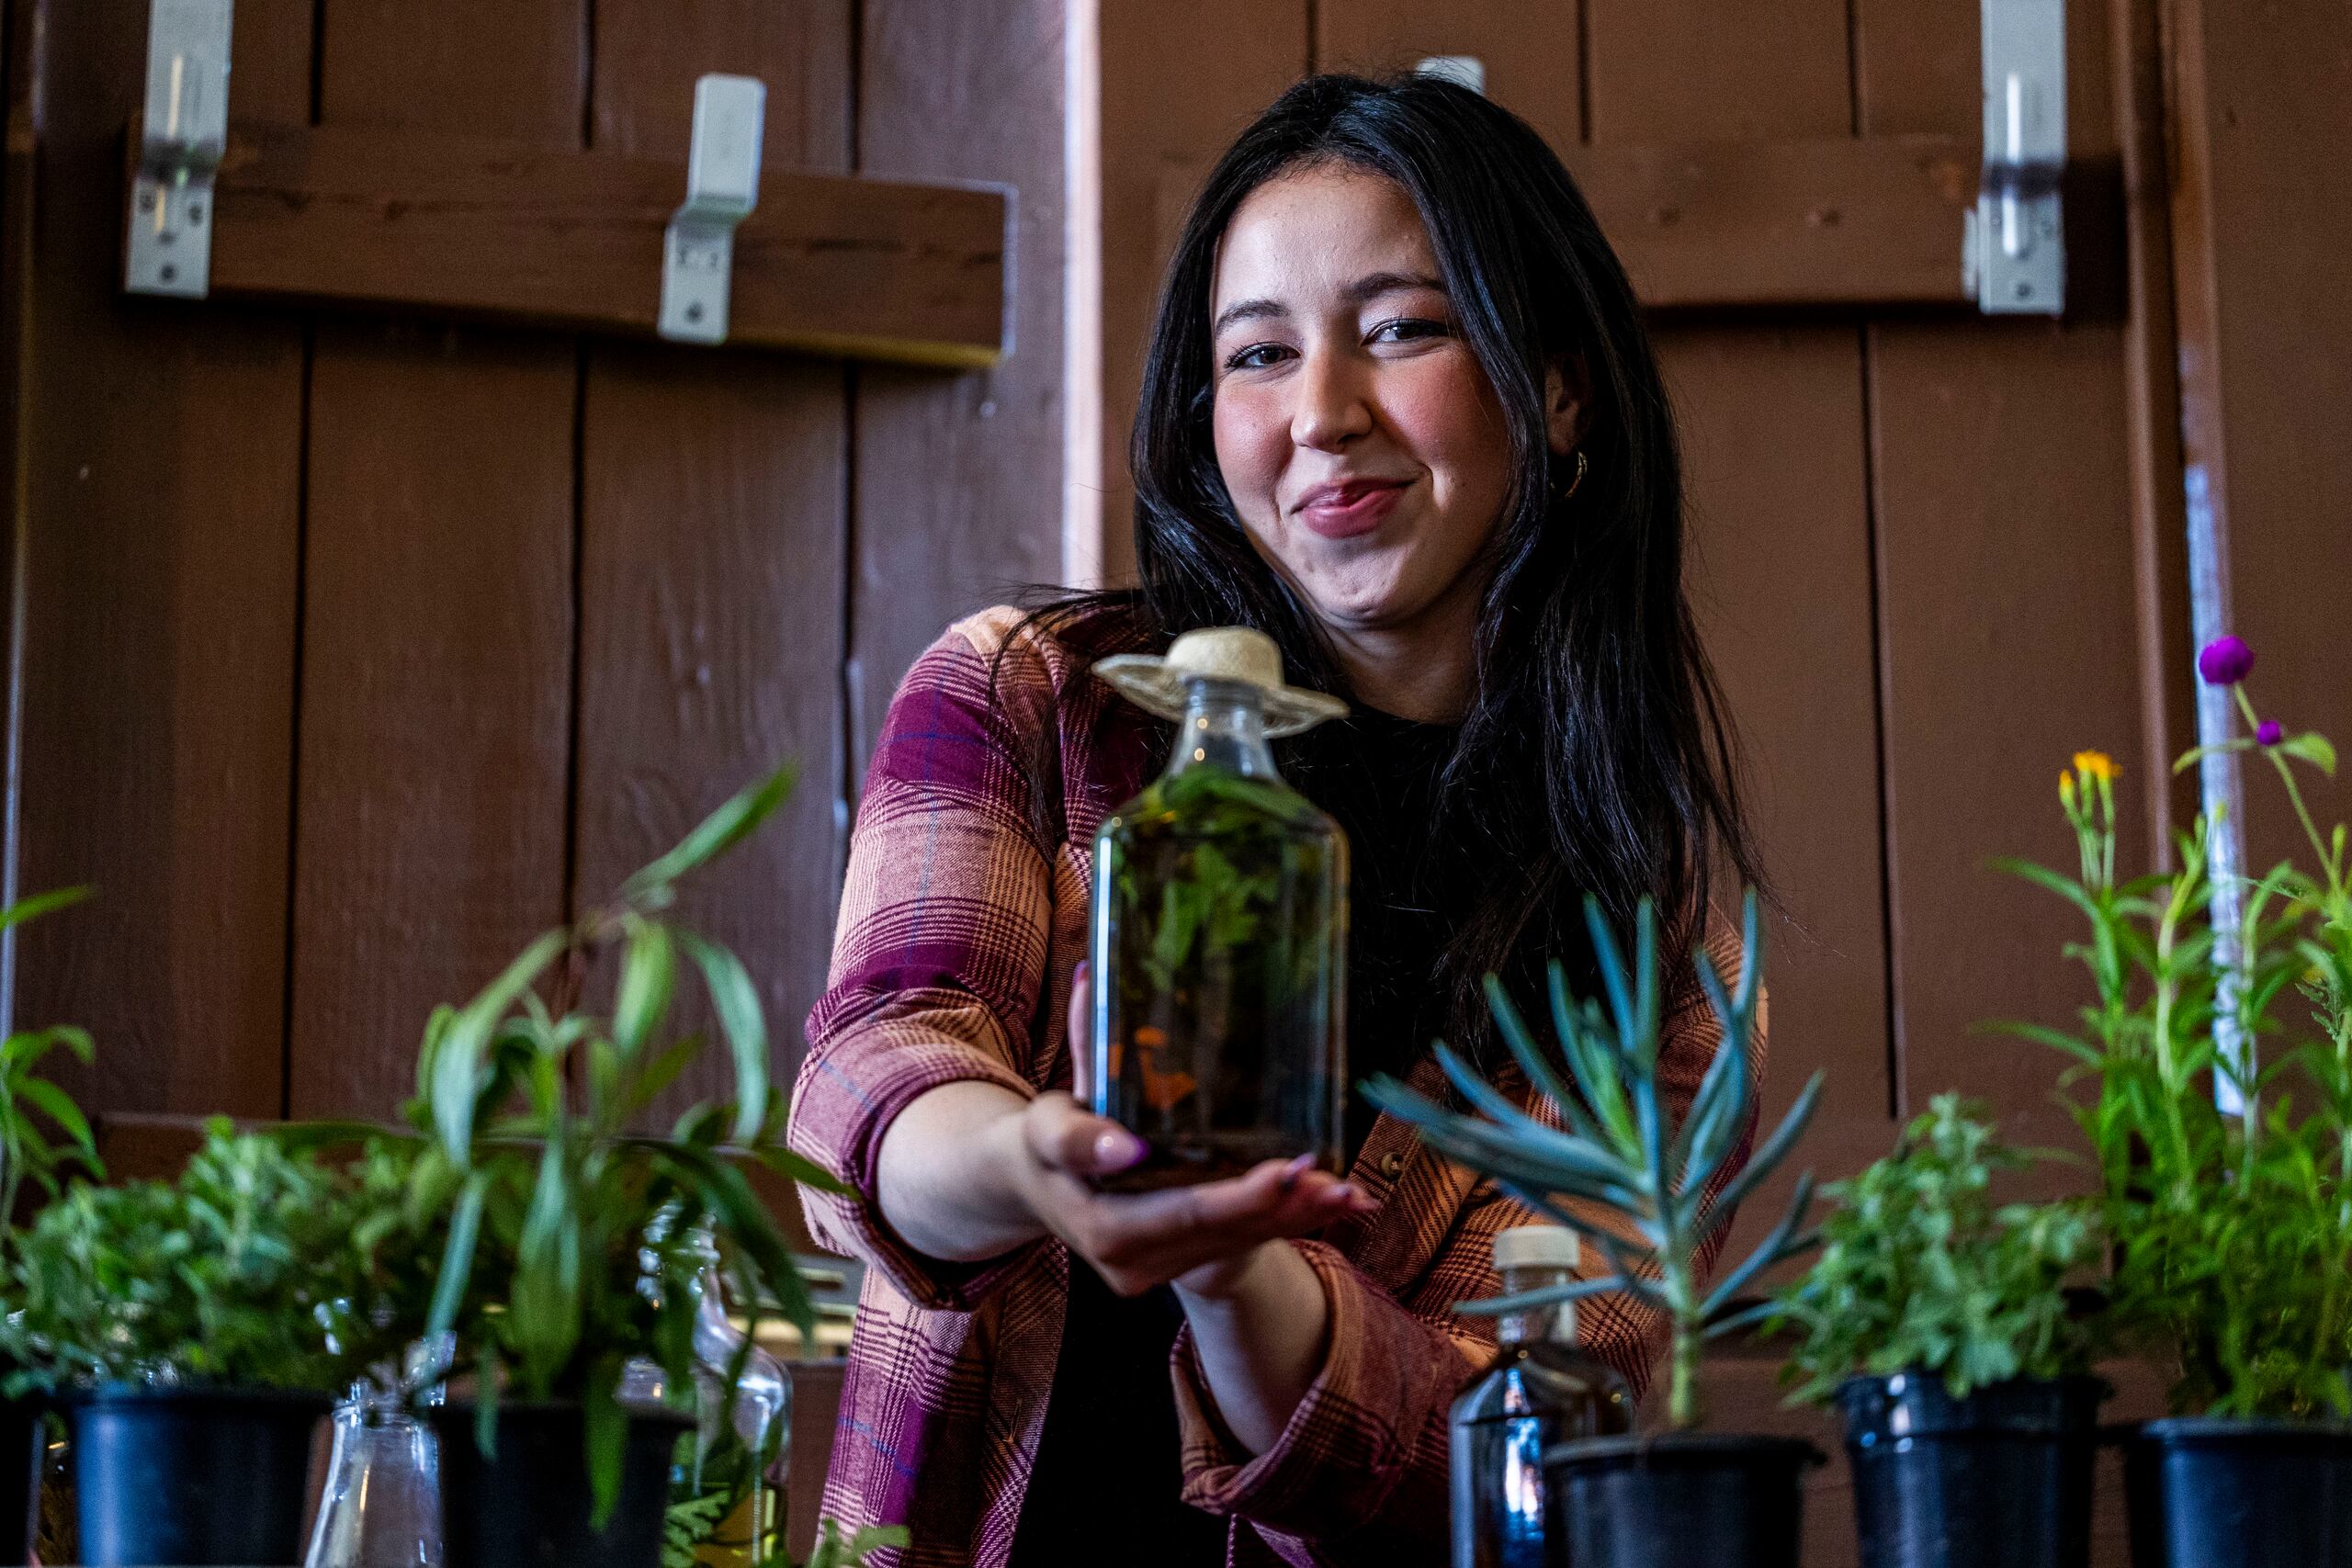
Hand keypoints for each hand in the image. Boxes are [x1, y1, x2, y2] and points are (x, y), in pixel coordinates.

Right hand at [993, 961, 1374, 1296]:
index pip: (1157, 1205)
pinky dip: (1292, 1223)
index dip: (1204, 1194)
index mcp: (1093, 1215)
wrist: (1040, 1191)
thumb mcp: (1053, 1106)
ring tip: (1344, 1189)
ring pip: (1233, 1241)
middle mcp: (1123, 1256)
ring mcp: (1154, 1268)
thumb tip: (1096, 976)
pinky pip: (1244, 1246)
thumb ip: (1083, 1051)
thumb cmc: (1048, 1142)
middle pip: (1204, 1227)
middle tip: (1313, 1173)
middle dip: (1265, 1203)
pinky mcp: (1182, 1265)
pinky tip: (1340, 1203)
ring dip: (1294, 1216)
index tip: (1207, 1163)